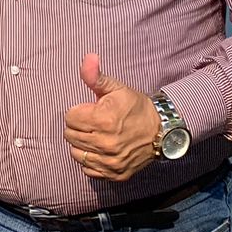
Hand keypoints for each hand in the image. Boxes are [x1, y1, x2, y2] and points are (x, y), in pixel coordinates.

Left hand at [61, 53, 160, 180]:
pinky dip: (90, 160)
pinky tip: (100, 150)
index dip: (77, 112)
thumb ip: (96, 76)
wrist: (162, 131)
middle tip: (91, 122)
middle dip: (77, 127)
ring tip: (94, 135)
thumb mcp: (117, 88)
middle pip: (70, 136)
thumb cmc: (136, 107)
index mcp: (103, 119)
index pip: (69, 118)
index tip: (89, 110)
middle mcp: (106, 143)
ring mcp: (110, 161)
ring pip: (76, 154)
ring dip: (81, 144)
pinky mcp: (114, 174)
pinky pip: (88, 169)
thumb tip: (88, 57)